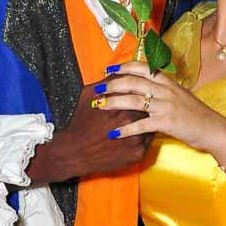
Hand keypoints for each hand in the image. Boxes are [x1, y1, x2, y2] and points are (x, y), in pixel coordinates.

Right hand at [26, 81, 152, 185]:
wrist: (74, 152)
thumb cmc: (79, 124)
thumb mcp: (87, 96)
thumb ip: (107, 82)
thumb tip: (119, 72)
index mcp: (121, 105)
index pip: (141, 92)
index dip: (140, 91)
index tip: (137, 91)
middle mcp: (131, 122)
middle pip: (149, 107)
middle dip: (146, 104)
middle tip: (139, 104)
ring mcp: (136, 139)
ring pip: (151, 123)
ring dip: (147, 120)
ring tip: (137, 119)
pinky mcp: (137, 153)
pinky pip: (148, 140)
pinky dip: (143, 135)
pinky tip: (134, 132)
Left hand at [92, 61, 225, 152]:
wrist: (213, 128)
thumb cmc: (195, 114)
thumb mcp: (180, 96)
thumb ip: (163, 90)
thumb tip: (144, 88)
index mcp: (168, 82)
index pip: (142, 68)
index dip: (124, 68)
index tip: (109, 70)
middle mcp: (166, 90)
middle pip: (133, 82)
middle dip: (113, 84)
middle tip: (97, 89)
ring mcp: (166, 105)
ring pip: (134, 100)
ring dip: (114, 102)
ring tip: (99, 106)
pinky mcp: (166, 122)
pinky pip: (141, 124)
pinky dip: (126, 129)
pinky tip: (114, 133)